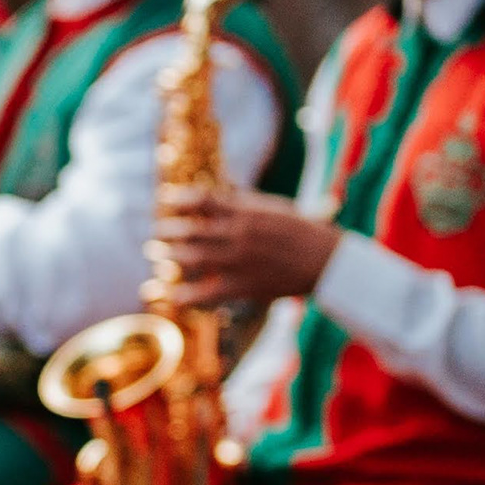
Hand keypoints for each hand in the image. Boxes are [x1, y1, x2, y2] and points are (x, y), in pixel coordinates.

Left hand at [158, 186, 339, 309]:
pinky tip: (172, 296)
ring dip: (172, 256)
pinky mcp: (245, 285)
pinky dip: (188, 295)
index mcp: (247, 212)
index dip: (180, 199)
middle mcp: (240, 234)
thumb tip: (223, 188)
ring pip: (195, 258)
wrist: (327, 261)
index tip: (166, 199)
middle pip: (193, 230)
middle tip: (157, 231)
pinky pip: (209, 292)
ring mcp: (241, 261)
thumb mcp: (274, 207)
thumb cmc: (303, 230)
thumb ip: (245, 200)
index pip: (204, 200)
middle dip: (170, 230)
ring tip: (157, 254)